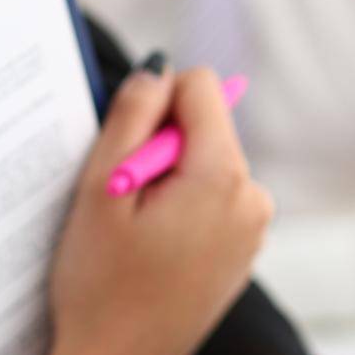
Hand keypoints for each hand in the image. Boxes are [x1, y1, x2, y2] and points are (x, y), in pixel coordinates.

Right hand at [48, 64, 272, 354]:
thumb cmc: (101, 287)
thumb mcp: (101, 189)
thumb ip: (131, 114)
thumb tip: (158, 67)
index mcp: (223, 177)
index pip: (200, 86)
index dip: (154, 105)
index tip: (127, 151)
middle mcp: (253, 197)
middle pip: (205, 125)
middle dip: (160, 146)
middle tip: (125, 201)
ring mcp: (253, 228)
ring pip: (206, 160)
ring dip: (169, 178)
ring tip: (136, 230)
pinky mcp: (243, 250)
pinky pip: (213, 197)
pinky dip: (182, 206)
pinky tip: (153, 248)